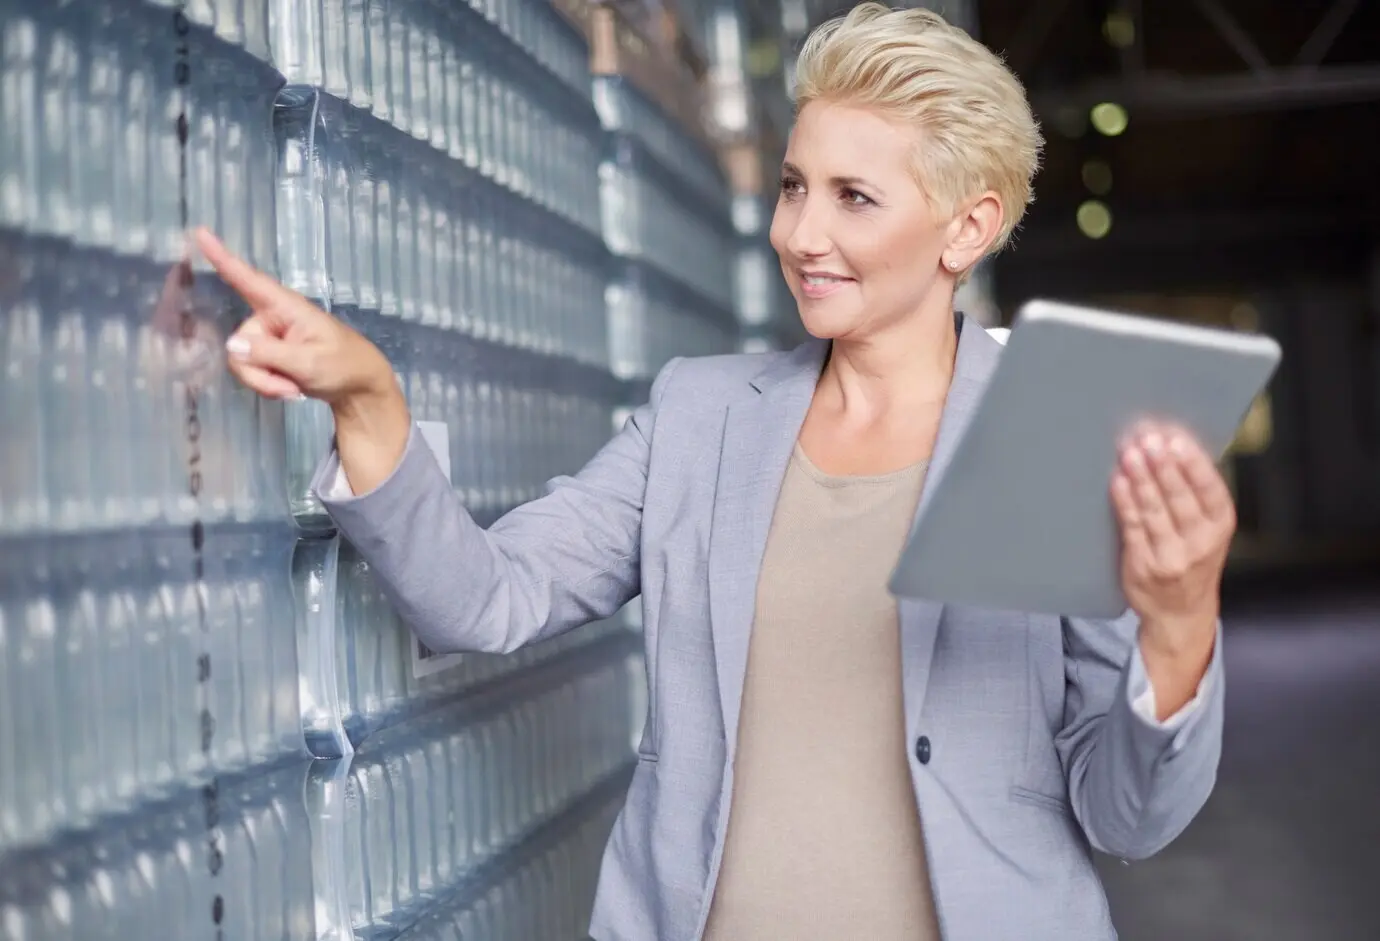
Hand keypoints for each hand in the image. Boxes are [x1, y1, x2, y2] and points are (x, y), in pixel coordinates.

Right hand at [194, 228, 394, 404]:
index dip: (222, 257)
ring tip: (294, 387)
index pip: (248, 279)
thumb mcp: (310, 362)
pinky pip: (252, 372)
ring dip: (265, 382)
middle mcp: (271, 317)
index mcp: (285, 306)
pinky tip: (291, 389)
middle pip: (239, 344)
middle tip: (289, 387)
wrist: (359, 386)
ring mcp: (269, 337)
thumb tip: (231, 346)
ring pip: (242, 363)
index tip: (201, 231)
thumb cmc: (344, 365)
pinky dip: (269, 385)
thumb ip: (270, 354)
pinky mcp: (269, 355)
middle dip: (258, 373)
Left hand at [1111, 421, 1234, 657]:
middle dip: (1162, 466)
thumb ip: (1197, 497)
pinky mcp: (1143, 564)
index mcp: (1221, 527)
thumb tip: (1173, 447)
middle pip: (1180, 498)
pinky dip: (1124, 501)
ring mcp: (1171, 556)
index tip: (1177, 439)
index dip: (1193, 464)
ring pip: (1154, 510)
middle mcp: (1200, 542)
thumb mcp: (1210, 531)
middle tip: (1148, 439)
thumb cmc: (1193, 560)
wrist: (1180, 613)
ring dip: (1140, 479)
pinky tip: (1118, 481)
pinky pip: (1133, 527)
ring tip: (1130, 453)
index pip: (1211, 490)